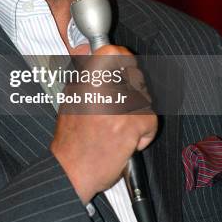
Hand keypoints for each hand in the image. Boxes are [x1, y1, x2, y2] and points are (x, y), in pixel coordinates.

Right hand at [49, 45, 157, 203]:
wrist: (71, 169)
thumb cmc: (72, 137)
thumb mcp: (71, 97)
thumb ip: (87, 76)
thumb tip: (97, 55)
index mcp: (85, 80)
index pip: (112, 52)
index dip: (122, 56)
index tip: (124, 63)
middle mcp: (102, 88)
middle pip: (135, 75)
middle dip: (135, 91)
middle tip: (123, 106)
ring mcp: (118, 104)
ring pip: (145, 98)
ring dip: (139, 112)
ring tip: (120, 126)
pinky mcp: (131, 123)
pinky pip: (150, 118)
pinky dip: (144, 132)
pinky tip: (127, 140)